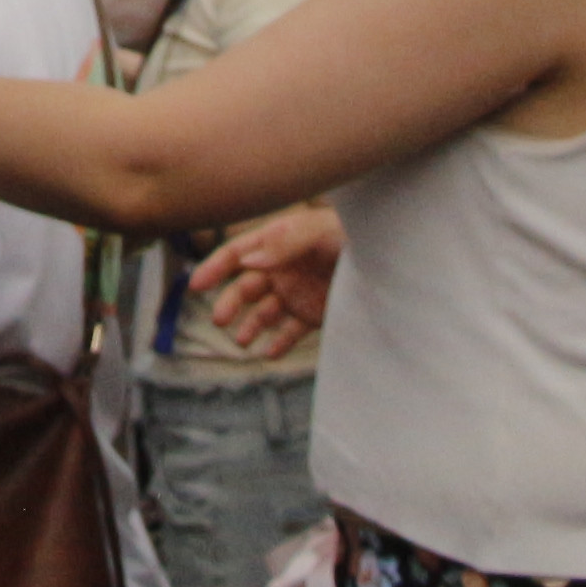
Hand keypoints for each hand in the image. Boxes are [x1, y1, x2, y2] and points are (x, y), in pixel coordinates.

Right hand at [188, 203, 342, 357]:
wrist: (388, 264)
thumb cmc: (351, 237)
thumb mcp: (317, 232)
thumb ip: (282, 244)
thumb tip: (247, 262)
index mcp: (278, 243)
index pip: (238, 254)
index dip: (215, 268)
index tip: (196, 286)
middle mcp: (282, 269)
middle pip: (245, 287)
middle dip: (230, 302)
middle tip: (221, 320)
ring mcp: (296, 293)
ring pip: (263, 313)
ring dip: (250, 326)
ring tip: (244, 341)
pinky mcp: (312, 314)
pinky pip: (289, 332)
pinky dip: (278, 343)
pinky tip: (268, 354)